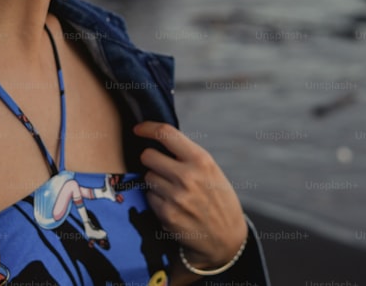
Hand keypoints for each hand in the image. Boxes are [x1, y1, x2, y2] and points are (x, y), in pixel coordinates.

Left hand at [133, 121, 248, 270]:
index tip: (138, 129)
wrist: (227, 237)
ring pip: (148, 177)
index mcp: (201, 160)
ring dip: (155, 181)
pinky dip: (157, 200)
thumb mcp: (211, 170)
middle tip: (160, 167)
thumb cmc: (218, 199)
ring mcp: (176, 196)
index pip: (166, 133)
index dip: (147, 128)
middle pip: (148, 156)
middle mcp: (188, 176)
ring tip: (173, 190)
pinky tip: (173, 205)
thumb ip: (187, 155)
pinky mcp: (167, 214)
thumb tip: (158, 139)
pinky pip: (149, 197)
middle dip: (151, 160)